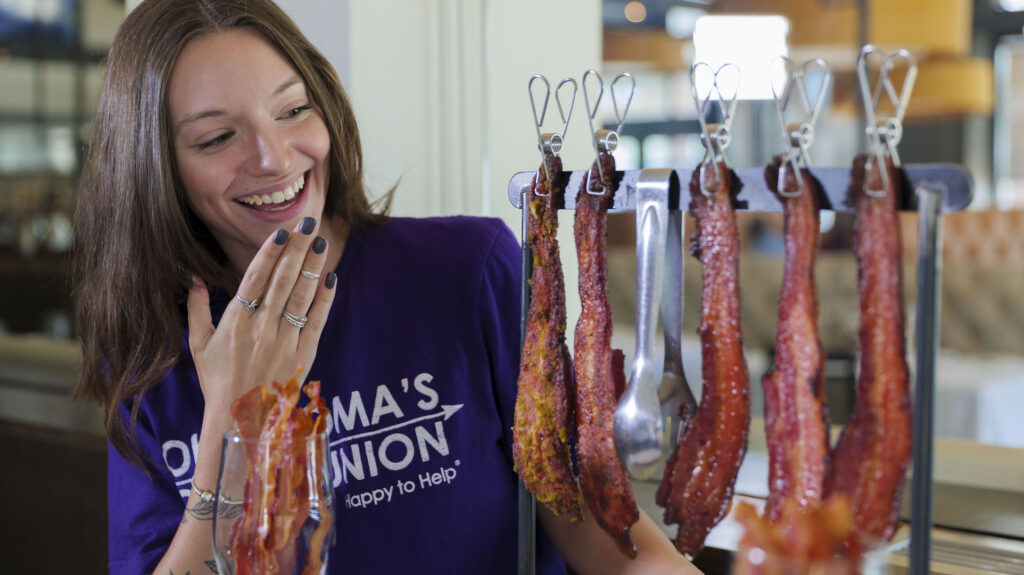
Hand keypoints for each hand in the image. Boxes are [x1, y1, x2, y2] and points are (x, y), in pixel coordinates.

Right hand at [187, 216, 336, 416]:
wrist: (242, 420)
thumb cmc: (218, 381)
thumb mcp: (198, 345)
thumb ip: (196, 308)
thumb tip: (193, 277)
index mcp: (235, 322)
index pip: (254, 279)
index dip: (269, 254)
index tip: (281, 232)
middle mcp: (261, 328)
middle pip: (282, 281)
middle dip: (297, 250)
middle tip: (309, 224)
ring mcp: (284, 341)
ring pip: (301, 297)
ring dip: (313, 267)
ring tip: (322, 242)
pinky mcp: (303, 355)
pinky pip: (317, 322)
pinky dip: (325, 299)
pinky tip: (332, 278)